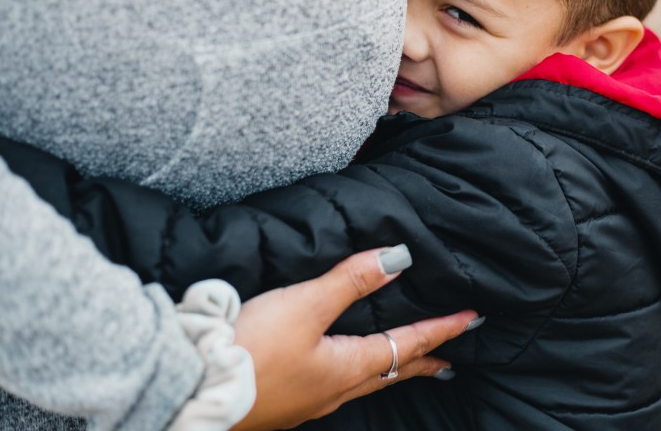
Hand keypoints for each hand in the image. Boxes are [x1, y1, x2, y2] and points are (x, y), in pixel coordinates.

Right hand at [230, 246, 478, 429]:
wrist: (189, 392)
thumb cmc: (249, 350)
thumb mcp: (303, 306)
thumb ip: (350, 281)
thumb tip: (399, 258)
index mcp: (346, 369)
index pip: (408, 345)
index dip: (441, 330)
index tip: (472, 320)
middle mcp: (333, 392)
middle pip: (390, 372)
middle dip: (421, 361)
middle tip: (449, 358)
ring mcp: (307, 403)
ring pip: (362, 383)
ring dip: (389, 369)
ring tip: (404, 363)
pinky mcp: (282, 403)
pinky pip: (333, 388)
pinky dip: (354, 375)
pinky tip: (339, 372)